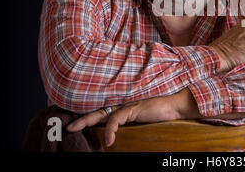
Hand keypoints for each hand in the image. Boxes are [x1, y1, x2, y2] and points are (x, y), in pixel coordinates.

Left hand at [67, 94, 181, 146]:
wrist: (176, 106)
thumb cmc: (162, 113)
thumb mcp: (142, 121)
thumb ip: (130, 124)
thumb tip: (116, 138)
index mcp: (124, 107)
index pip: (103, 111)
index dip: (89, 116)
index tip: (76, 124)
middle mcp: (123, 104)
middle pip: (98, 110)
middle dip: (81, 118)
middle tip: (68, 126)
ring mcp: (127, 104)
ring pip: (101, 112)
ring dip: (86, 121)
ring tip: (75, 129)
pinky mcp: (132, 108)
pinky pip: (116, 119)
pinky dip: (110, 130)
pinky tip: (108, 140)